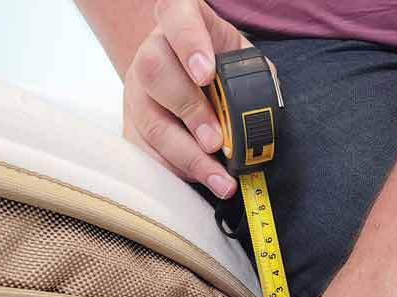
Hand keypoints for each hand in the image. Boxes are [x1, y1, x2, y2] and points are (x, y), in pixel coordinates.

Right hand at [124, 0, 252, 197]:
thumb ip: (252, 75)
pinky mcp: (131, 125)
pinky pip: (145, 152)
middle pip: (156, 73)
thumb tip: (265, 112)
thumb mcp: (239, 57)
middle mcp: (151, 51)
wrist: (186, 74)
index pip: (176, 16)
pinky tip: (200, 181)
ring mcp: (137, 90)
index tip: (206, 73)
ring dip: (187, 155)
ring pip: (150, 121)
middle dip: (190, 111)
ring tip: (219, 178)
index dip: (189, 43)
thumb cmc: (219, 64)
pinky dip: (175, 171)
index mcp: (180, 21)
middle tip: (216, 141)